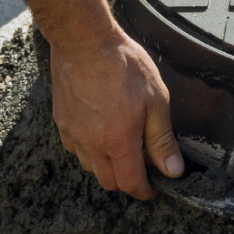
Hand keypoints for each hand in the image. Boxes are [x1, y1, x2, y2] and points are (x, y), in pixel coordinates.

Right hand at [50, 29, 183, 198]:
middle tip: (144, 167)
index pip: (130, 183)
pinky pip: (75, 148)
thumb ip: (162, 140)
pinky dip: (90, 150)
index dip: (145, 191)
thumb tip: (173, 170)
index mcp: (117, 142)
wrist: (84, 42)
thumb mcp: (156, 101)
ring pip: (90, 166)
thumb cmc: (124, 66)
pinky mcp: (61, 121)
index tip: (155, 189)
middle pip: (108, 180)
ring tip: (124, 148)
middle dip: (127, 181)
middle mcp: (91, 144)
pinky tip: (101, 133)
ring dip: (107, 166)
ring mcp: (72, 133)